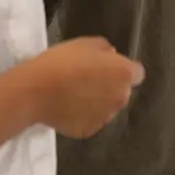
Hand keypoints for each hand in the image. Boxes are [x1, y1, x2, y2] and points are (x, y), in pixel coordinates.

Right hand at [27, 37, 144, 138]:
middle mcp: (120, 99)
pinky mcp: (89, 131)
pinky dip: (84, 115)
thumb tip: (111, 56)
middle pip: (122, 92)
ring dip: (98, 101)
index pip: (137, 73)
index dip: (123, 69)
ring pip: (107, 108)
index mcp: (123, 74)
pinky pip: (91, 120)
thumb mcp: (85, 42)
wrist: (37, 90)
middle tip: (89, 78)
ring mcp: (105, 118)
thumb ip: (105, 48)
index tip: (108, 66)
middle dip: (111, 86)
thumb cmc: (62, 61)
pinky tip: (67, 107)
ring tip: (75, 94)